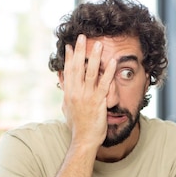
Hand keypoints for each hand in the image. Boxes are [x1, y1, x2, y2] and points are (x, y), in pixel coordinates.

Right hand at [61, 34, 116, 148]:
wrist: (83, 140)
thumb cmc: (77, 126)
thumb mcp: (66, 108)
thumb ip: (65, 92)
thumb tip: (62, 81)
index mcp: (68, 93)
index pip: (68, 71)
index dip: (69, 57)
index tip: (70, 45)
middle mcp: (76, 92)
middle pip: (77, 67)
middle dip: (80, 51)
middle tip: (81, 36)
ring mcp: (87, 96)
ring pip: (90, 72)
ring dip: (94, 56)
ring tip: (98, 44)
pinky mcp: (98, 101)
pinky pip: (104, 83)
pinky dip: (109, 71)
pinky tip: (113, 62)